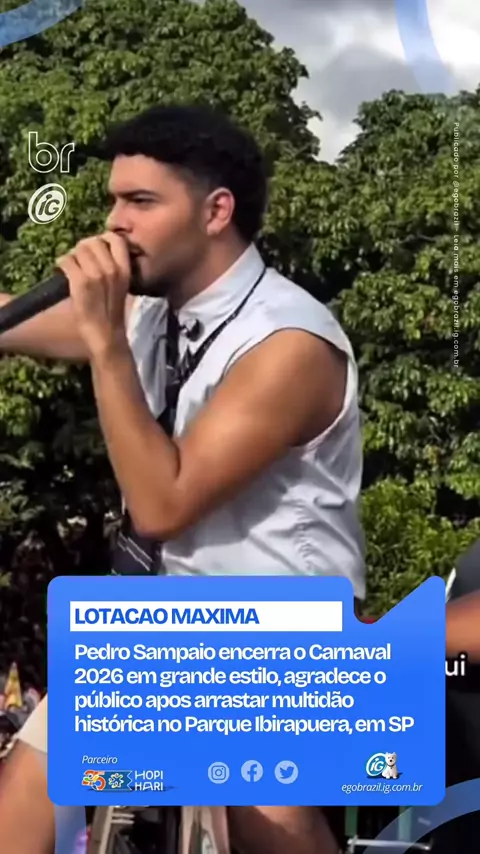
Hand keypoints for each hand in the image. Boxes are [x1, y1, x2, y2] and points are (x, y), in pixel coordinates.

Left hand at [55, 232, 130, 357]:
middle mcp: (112, 269)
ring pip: (78, 249)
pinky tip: (62, 272)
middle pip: (93, 241)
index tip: (97, 248)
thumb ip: (113, 267)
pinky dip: (62, 263)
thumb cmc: (112, 312)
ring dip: (72, 256)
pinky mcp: (80, 283)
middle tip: (80, 259)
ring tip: (71, 266)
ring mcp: (96, 275)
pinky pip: (66, 261)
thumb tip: (96, 250)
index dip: (103, 239)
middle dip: (83, 248)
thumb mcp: (121, 286)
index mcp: (125, 270)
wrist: (106, 334)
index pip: (116, 239)